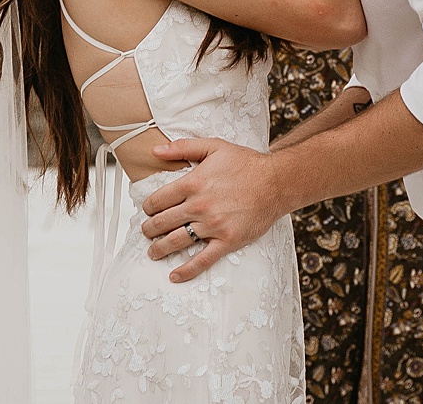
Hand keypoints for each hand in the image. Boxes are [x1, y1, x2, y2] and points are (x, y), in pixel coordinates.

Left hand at [139, 138, 287, 282]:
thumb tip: (155, 151)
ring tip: (153, 252)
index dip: (148, 207)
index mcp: (193, 182)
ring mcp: (213, 225)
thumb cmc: (246, 163)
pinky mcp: (227, 240)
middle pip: (162, 223)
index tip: (147, 211)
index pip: (158, 200)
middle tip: (146, 232)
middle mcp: (199, 205)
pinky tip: (174, 276)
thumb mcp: (213, 146)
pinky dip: (186, 270)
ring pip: (176, 242)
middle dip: (149, 229)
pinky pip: (202, 260)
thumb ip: (182, 147)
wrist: (276, 182)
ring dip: (160, 249)